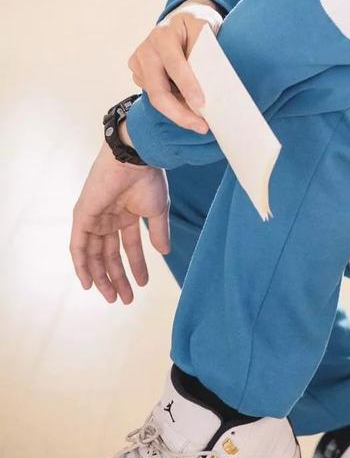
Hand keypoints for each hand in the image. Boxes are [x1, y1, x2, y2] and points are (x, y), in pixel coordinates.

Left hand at [70, 141, 170, 303]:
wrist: (135, 158)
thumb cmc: (148, 178)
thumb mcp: (157, 210)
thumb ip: (158, 232)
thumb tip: (164, 253)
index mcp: (126, 215)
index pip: (128, 247)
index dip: (135, 267)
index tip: (143, 284)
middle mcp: (108, 218)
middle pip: (109, 255)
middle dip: (117, 277)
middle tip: (125, 299)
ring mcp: (94, 218)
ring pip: (94, 255)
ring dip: (101, 277)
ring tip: (112, 296)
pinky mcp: (82, 216)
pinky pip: (78, 246)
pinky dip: (82, 265)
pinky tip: (89, 283)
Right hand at [127, 0, 224, 132]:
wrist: (179, 19)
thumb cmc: (195, 23)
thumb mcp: (205, 27)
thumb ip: (203, 50)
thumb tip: (207, 81)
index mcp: (163, 36)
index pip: (174, 65)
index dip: (188, 86)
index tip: (202, 104)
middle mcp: (146, 50)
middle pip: (158, 91)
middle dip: (179, 113)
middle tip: (201, 127)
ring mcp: (138, 63)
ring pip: (156, 97)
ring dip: (178, 112)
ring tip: (199, 121)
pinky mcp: (138, 74)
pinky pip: (155, 95)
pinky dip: (173, 105)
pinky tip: (188, 106)